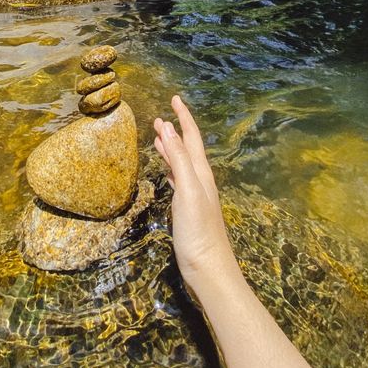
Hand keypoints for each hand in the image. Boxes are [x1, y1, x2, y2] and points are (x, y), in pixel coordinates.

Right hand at [154, 95, 234, 284]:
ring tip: (158, 135)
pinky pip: (178, 178)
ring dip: (171, 147)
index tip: (175, 98)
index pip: (191, 136)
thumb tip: (167, 127)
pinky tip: (166, 169)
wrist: (208, 269)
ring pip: (182, 162)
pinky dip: (170, 167)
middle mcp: (200, 179)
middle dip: (176, 128)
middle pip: (187, 146)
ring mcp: (195, 195)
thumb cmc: (198, 230)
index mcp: (201, 172)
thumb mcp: (188, 190)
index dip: (183, 116)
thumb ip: (179, 158)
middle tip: (163, 114)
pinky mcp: (188, 209)